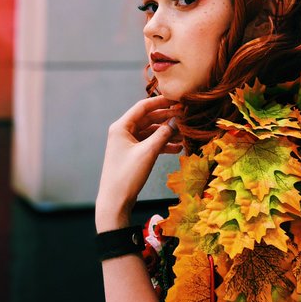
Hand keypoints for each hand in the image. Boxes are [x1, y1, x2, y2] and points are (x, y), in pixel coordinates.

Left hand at [95, 95, 181, 230]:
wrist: (115, 202)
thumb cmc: (127, 175)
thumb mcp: (148, 152)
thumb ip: (163, 134)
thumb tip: (176, 120)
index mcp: (121, 126)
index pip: (143, 107)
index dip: (161, 101)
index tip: (177, 99)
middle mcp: (123, 132)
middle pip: (148, 118)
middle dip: (167, 118)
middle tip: (185, 116)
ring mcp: (127, 143)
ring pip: (151, 132)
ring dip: (166, 133)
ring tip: (184, 134)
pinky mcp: (132, 154)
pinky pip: (150, 143)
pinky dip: (162, 144)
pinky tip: (177, 148)